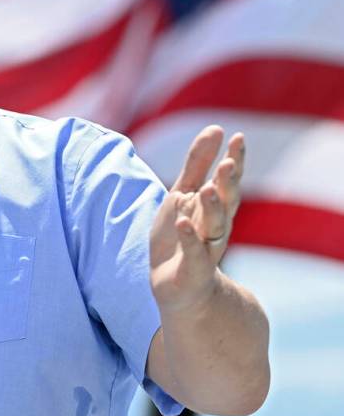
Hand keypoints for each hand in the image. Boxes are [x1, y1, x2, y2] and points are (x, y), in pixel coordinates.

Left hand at [150, 125, 244, 311]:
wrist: (178, 288)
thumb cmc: (181, 235)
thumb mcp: (183, 194)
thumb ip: (197, 163)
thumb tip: (216, 127)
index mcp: (214, 206)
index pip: (227, 180)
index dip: (235, 160)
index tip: (238, 137)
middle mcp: (216, 226)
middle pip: (226, 202)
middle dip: (228, 183)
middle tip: (228, 163)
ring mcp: (205, 248)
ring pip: (214, 226)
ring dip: (212, 208)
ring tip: (207, 188)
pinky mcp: (192, 269)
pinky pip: (194, 253)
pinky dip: (189, 238)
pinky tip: (183, 222)